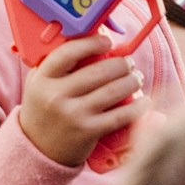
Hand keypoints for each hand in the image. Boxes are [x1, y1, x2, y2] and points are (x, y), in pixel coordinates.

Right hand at [19, 34, 145, 167]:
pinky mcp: (87, 132)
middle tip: (128, 62)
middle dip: (121, 64)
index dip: (91, 43)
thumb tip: (87, 36)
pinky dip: (137, 107)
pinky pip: (119, 116)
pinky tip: (145, 101)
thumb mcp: (39, 82)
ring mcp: (72, 115)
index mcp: (42, 79)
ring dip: (131, 81)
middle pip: (98, 72)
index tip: (107, 42)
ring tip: (136, 77)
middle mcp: (56, 96)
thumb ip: (55, 62)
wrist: (38, 148)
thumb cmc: (44, 108)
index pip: (68, 53)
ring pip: (112, 91)